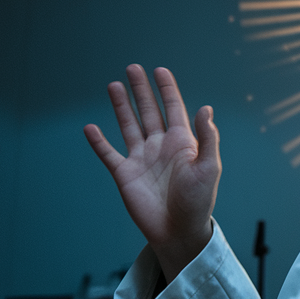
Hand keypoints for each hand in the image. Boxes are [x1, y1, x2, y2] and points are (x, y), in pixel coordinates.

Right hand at [84, 65, 220, 281]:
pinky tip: (90, 127)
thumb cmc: (198, 201)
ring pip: (128, 125)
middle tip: (132, 68)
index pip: (173, 108)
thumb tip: (205, 108)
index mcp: (181, 142)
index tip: (159, 70)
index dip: (167, 89)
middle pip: (148, 111)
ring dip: (121, 106)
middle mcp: (160, 146)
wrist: (178, 230)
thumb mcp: (209, 167)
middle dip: (141, 90)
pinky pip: (108, 154)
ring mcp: (141, 159)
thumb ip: (207, 138)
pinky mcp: (125, 174)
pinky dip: (98, 141)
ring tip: (113, 85)